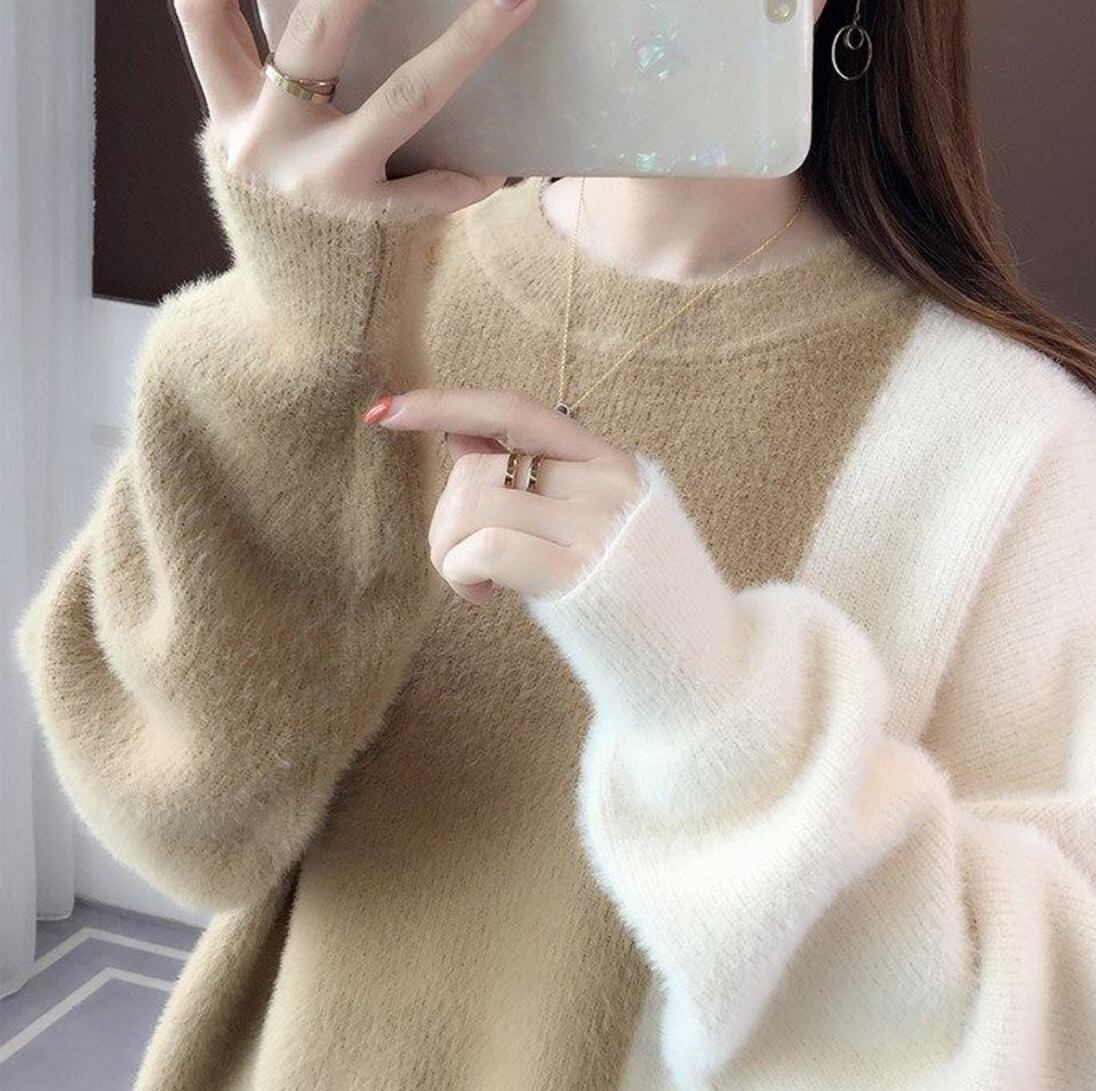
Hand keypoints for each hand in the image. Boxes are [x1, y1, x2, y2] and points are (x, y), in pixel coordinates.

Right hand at [171, 0, 538, 211]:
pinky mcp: (378, 223)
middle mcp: (270, 140)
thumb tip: (336, 19)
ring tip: (517, 1)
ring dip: (469, 41)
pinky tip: (492, 169)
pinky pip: (441, 185)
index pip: (204, 15)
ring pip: (408, 95)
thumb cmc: (295, 233)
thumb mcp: (262, 158)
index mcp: (233, 112)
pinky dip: (470, 174)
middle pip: (316, 27)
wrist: (303, 338)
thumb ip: (274, 96)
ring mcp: (327, 183)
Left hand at [363, 389, 646, 605]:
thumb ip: (529, 482)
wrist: (698, 665)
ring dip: (449, 550)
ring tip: (477, 585)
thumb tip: (457, 437)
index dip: (445, 405)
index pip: (515, 411)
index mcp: (612, 463)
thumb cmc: (634, 601)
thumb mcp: (589, 526)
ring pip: (473, 505)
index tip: (381, 411)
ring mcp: (596, 527)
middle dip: (447, 518)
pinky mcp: (578, 574)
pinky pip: (485, 548)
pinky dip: (462, 572)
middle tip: (464, 566)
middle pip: (480, 468)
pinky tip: (482, 598)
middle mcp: (608, 484)